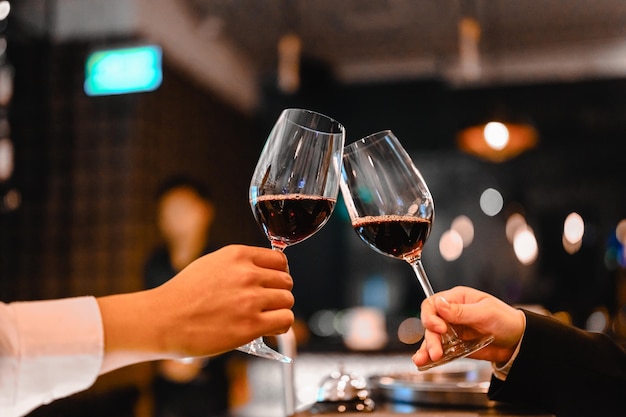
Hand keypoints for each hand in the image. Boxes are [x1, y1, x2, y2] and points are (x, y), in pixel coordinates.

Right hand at [98, 245, 293, 367]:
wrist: (164, 320)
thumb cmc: (183, 294)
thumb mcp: (211, 263)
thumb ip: (239, 265)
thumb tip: (263, 271)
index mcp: (238, 255)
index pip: (279, 260)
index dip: (278, 274)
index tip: (272, 284)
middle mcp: (247, 274)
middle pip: (286, 281)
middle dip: (278, 293)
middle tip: (265, 304)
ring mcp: (250, 299)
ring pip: (287, 301)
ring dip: (279, 310)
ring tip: (265, 318)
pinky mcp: (251, 325)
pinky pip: (285, 321)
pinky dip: (280, 326)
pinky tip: (267, 329)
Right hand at [412, 286, 524, 367]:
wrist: (519, 343)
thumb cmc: (506, 320)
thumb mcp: (485, 313)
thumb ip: (461, 311)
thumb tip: (439, 303)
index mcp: (457, 299)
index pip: (433, 304)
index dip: (431, 316)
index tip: (439, 328)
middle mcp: (451, 314)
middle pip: (431, 324)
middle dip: (431, 338)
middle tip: (436, 352)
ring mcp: (452, 331)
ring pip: (432, 338)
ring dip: (427, 349)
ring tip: (425, 360)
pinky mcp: (455, 346)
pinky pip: (440, 350)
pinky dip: (431, 357)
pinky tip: (424, 363)